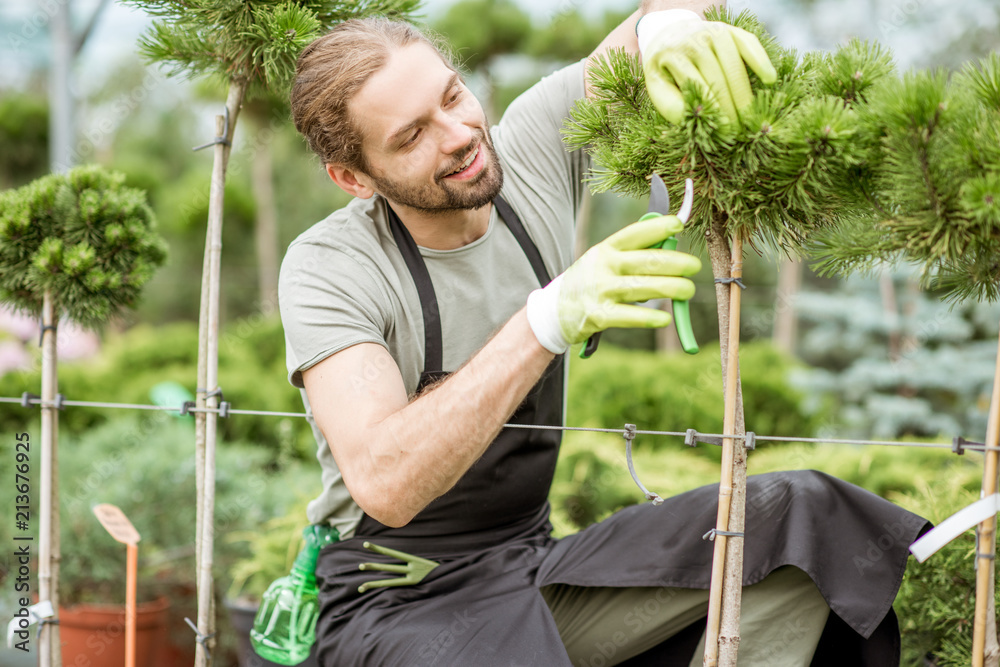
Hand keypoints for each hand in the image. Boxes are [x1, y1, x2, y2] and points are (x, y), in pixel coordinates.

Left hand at [356, 541, 439, 592]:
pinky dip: (387, 591)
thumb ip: (414, 564)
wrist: (453, 578)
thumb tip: (404, 565)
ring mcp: (412, 578)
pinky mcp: (415, 587)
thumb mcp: (428, 563)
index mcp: (413, 560)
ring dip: (375, 583)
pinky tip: (380, 593)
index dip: (378, 549)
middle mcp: (411, 568)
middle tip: (359, 567)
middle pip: (388, 566)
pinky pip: (397, 589)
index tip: (366, 545)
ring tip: (361, 585)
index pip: (391, 554)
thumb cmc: (440, 570)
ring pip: (389, 580)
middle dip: (373, 566)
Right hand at [526, 215, 700, 353]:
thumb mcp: (604, 260)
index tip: (679, 225)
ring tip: (688, 290)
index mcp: (607, 248)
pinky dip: (649, 318)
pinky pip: (629, 316)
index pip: (635, 234)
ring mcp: (601, 291)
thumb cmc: (590, 281)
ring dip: (671, 288)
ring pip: (642, 287)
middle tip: (694, 266)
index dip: (659, 227)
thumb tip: (671, 244)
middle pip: (646, 261)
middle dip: (676, 262)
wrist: (554, 310)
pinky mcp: (598, 315)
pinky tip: (665, 318)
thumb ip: (633, 253)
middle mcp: (604, 266)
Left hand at [637, 9, 776, 123]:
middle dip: (729, 107)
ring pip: (734, 65)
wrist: (668, 34)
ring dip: (744, 93)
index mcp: (673, 54)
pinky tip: (770, 79)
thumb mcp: (657, 87)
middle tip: (739, 131)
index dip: (711, 110)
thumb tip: (688, 119)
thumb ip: (669, 104)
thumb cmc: (665, 70)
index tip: (721, 132)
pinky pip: (749, 44)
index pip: (697, 86)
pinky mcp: (730, 29)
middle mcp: (694, 39)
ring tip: (750, 117)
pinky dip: (760, 61)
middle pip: (717, 78)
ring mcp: (713, 31)